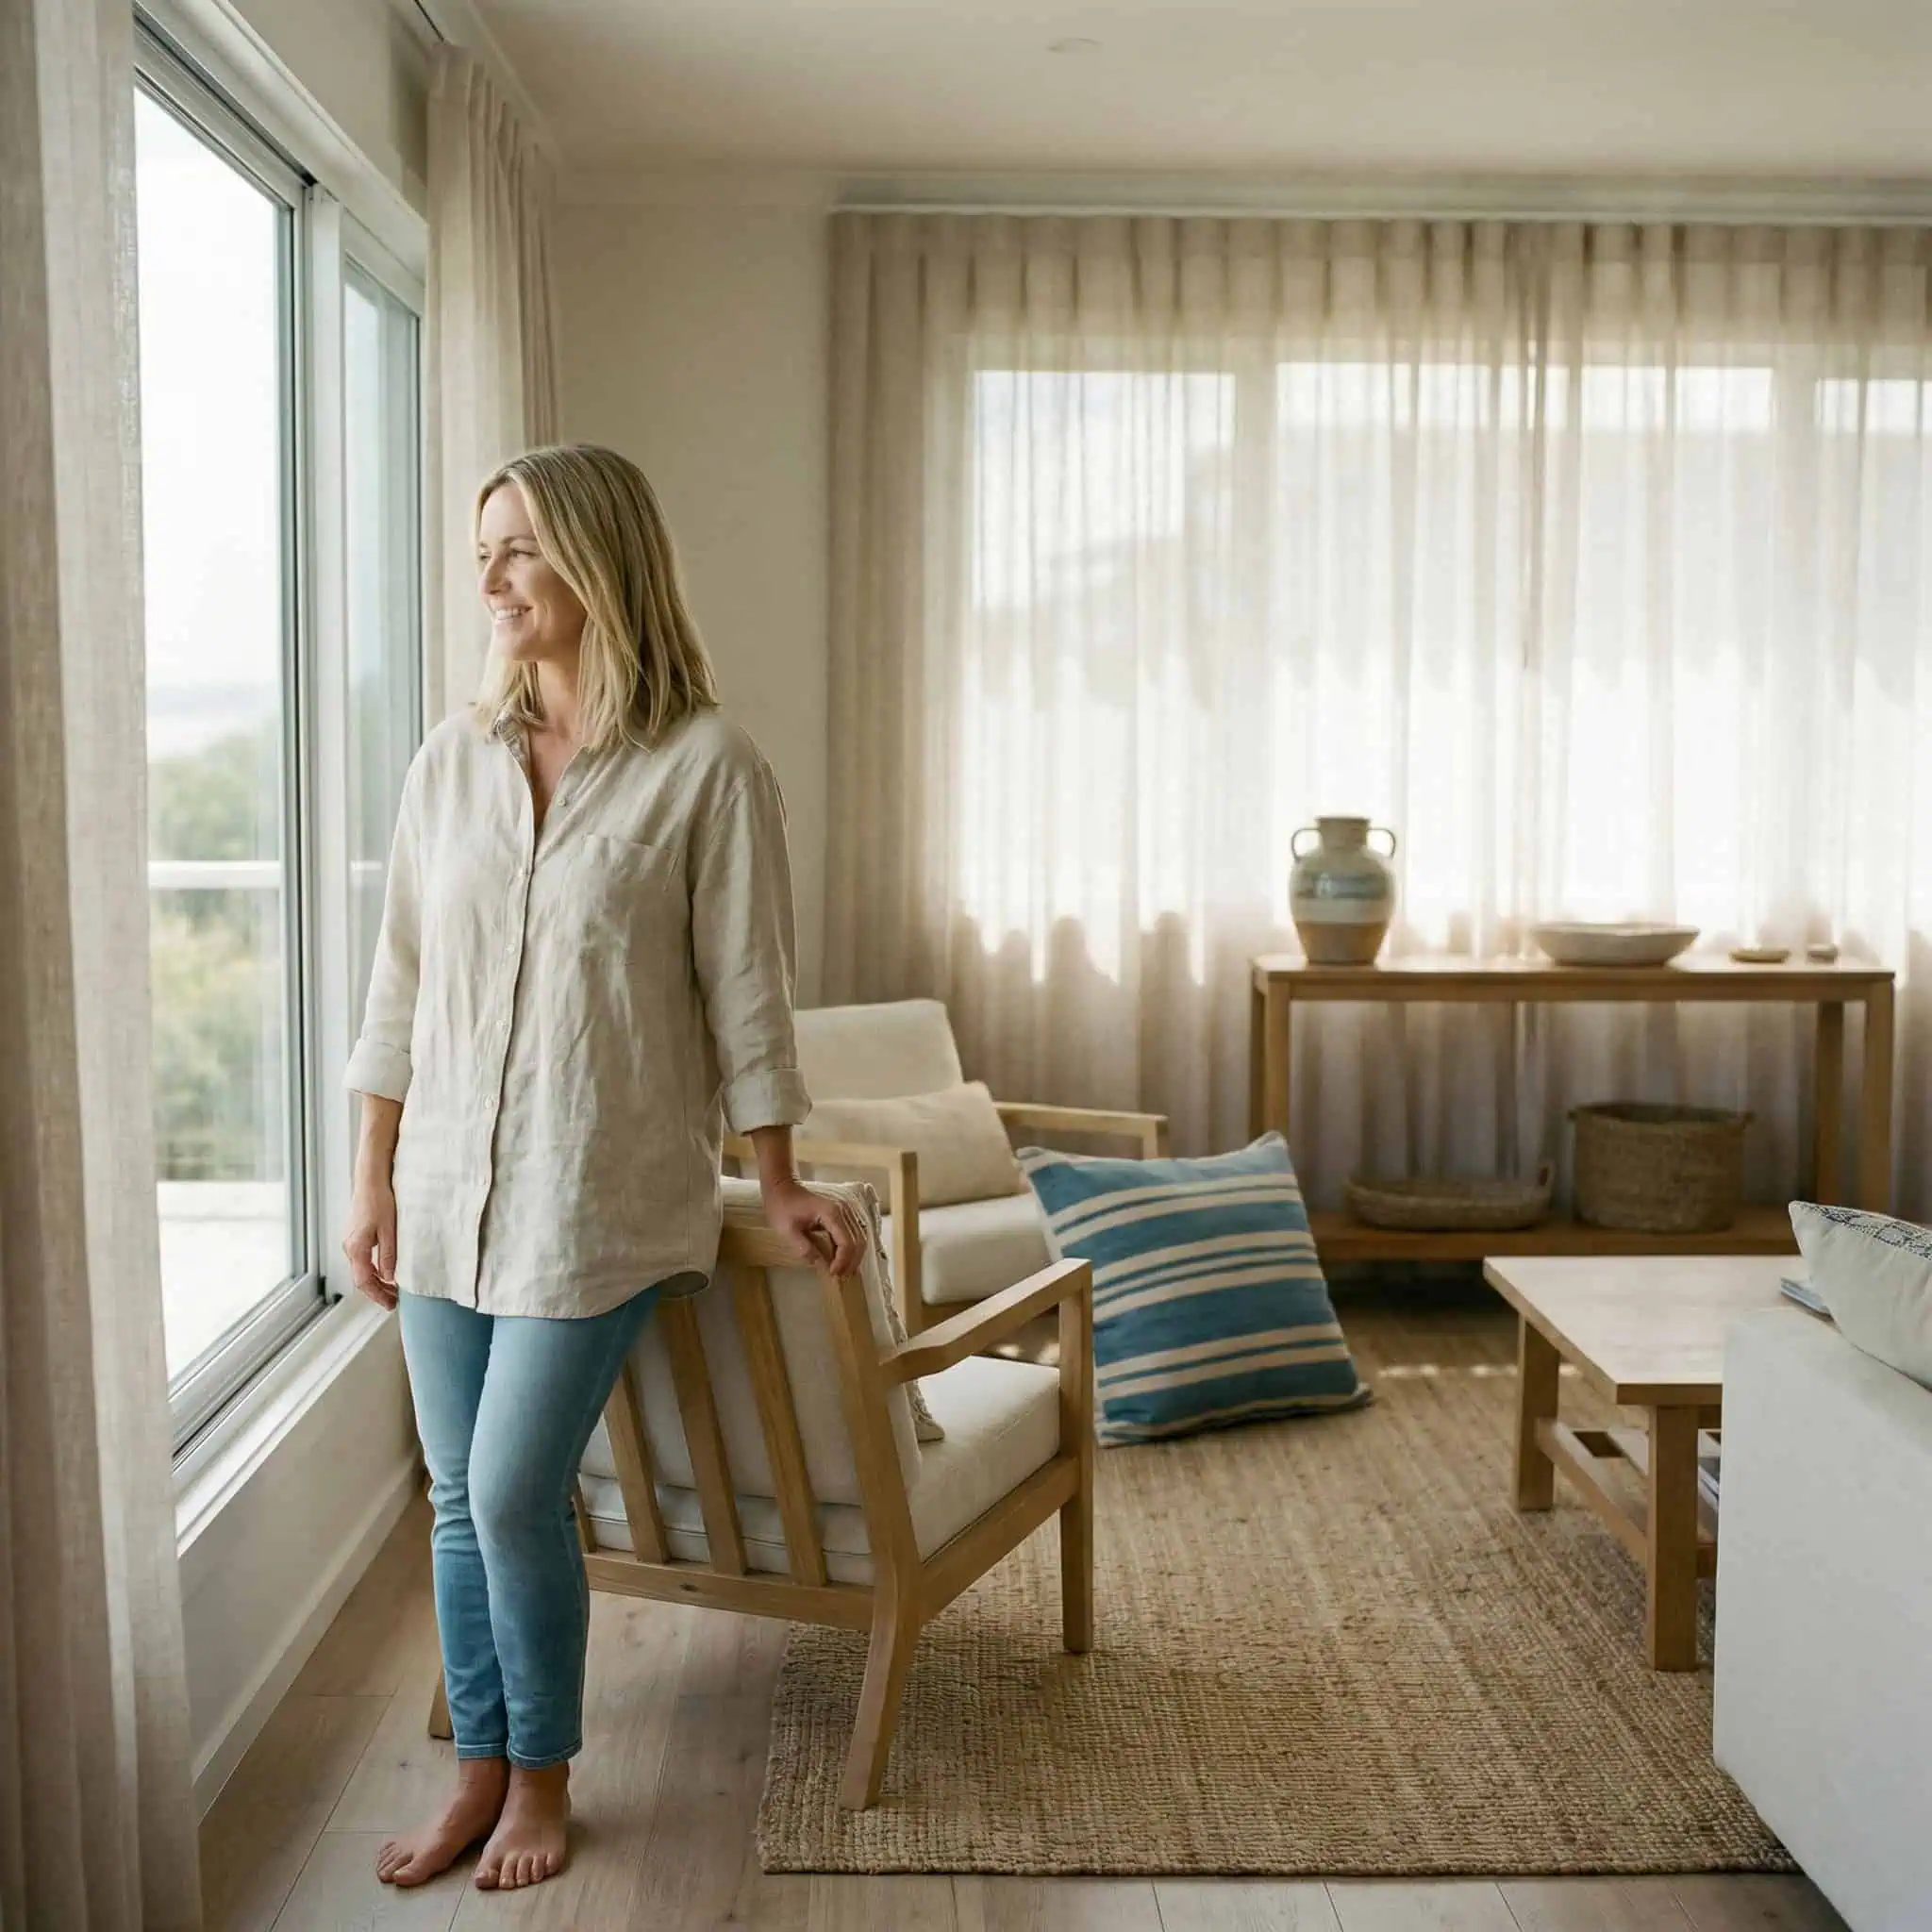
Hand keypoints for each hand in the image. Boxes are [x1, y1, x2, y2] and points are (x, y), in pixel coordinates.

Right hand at [342, 1181, 399, 1308]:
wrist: (371, 1180)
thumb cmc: (380, 1201)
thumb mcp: (389, 1231)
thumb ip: (388, 1256)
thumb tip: (390, 1278)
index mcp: (356, 1248)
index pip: (364, 1281)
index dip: (377, 1295)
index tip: (390, 1304)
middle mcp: (350, 1247)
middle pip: (362, 1278)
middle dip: (378, 1292)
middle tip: (394, 1301)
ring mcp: (352, 1241)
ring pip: (363, 1269)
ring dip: (377, 1281)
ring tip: (393, 1290)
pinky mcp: (357, 1236)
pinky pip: (364, 1260)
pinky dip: (375, 1270)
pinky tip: (387, 1272)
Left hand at [763, 1178, 864, 1275]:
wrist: (783, 1188)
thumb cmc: (782, 1207)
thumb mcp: (787, 1230)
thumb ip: (804, 1248)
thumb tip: (820, 1265)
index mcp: (831, 1214)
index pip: (846, 1242)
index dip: (842, 1261)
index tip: (833, 1274)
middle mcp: (844, 1211)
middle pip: (858, 1241)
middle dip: (851, 1262)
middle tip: (840, 1278)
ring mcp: (846, 1211)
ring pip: (861, 1238)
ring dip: (855, 1257)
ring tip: (844, 1271)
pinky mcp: (844, 1214)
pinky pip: (855, 1234)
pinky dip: (853, 1249)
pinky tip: (845, 1260)